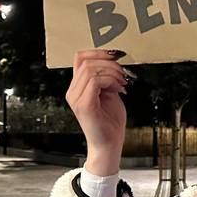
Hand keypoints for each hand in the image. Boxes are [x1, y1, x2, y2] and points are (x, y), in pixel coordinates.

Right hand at [65, 50, 128, 174]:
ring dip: (112, 72)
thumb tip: (114, 62)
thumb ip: (107, 78)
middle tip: (124, 73)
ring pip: (90, 69)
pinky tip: (119, 90)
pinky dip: (110, 81)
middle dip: (109, 62)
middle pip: (85, 61)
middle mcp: (73, 91)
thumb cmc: (110, 122)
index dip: (98, 52)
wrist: (110, 145)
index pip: (80, 58)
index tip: (116, 55)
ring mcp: (76, 98)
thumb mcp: (110, 94)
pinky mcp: (83, 105)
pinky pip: (95, 81)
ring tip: (123, 83)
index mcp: (78, 87)